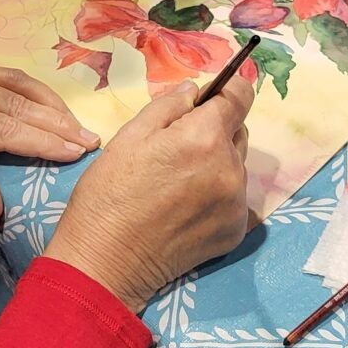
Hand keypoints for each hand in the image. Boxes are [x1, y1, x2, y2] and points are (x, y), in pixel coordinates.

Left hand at [0, 67, 100, 219]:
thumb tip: (0, 209)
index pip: (4, 128)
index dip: (42, 141)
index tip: (76, 153)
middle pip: (16, 105)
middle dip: (57, 124)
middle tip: (91, 142)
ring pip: (15, 86)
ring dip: (50, 106)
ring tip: (79, 127)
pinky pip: (4, 77)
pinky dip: (32, 91)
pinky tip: (51, 107)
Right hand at [44, 77, 252, 313]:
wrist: (107, 260)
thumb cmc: (109, 192)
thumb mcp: (130, 135)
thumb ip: (168, 105)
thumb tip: (194, 91)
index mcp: (203, 138)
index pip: (239, 98)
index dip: (232, 88)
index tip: (224, 88)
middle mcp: (230, 169)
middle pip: (238, 132)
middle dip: (216, 128)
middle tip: (178, 143)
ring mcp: (236, 203)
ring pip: (236, 165)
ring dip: (217, 161)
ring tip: (177, 178)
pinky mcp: (236, 231)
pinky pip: (234, 197)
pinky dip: (217, 192)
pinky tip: (185, 204)